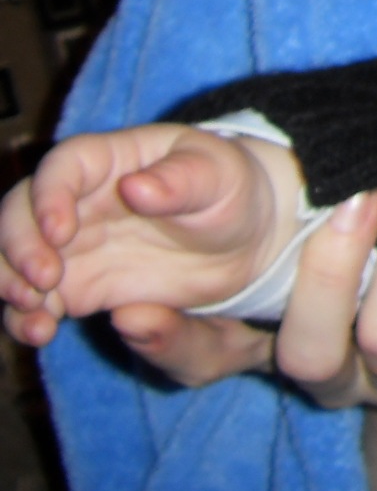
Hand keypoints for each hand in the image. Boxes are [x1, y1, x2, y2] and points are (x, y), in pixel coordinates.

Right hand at [0, 127, 292, 342]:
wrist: (240, 237)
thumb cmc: (226, 190)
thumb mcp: (218, 178)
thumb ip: (180, 181)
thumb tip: (136, 187)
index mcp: (111, 158)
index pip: (63, 166)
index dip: (49, 196)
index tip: (61, 232)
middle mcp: (77, 200)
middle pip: (19, 213)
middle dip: (19, 246)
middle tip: (46, 279)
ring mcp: (70, 245)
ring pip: (13, 258)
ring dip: (10, 284)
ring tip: (39, 316)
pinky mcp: (74, 285)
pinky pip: (34, 300)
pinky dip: (25, 316)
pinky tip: (43, 332)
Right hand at [104, 194, 376, 409]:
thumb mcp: (327, 226)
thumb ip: (287, 197)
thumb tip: (217, 144)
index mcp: (285, 339)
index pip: (209, 361)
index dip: (173, 342)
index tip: (140, 307)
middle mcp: (342, 371)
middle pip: (308, 353)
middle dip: (328, 270)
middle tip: (355, 195)